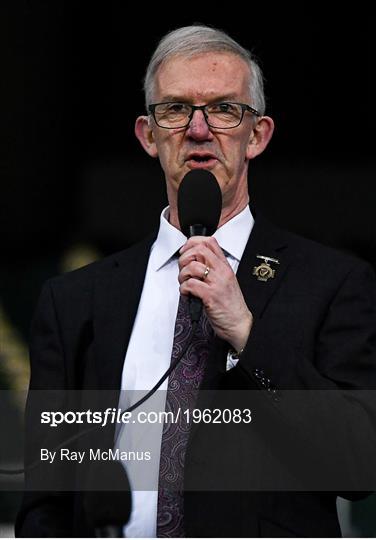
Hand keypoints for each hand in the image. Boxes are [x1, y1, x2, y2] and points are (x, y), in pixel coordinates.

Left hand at [178, 236, 252, 351]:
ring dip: (182, 275)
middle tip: (183, 269)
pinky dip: (183, 289)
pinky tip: (188, 294)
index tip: (186, 251)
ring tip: (185, 284)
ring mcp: (217, 283)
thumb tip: (193, 261)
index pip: (209, 242)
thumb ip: (212, 270)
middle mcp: (221, 272)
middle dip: (185, 257)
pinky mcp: (210, 296)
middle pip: (199, 249)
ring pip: (192, 267)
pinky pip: (190, 285)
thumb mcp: (224, 282)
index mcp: (224, 266)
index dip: (193, 243)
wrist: (240, 324)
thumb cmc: (230, 306)